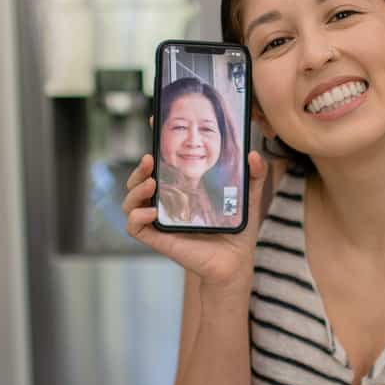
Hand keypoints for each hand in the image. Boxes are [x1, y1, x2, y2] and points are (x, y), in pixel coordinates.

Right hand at [123, 151, 267, 289]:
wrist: (236, 261)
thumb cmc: (236, 228)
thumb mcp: (248, 197)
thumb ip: (254, 175)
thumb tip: (254, 155)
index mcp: (181, 188)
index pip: (160, 165)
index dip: (154, 145)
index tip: (155, 123)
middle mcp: (165, 203)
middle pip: (138, 181)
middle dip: (138, 168)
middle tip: (149, 159)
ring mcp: (159, 221)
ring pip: (130, 202)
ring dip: (134, 189)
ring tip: (151, 183)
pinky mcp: (158, 239)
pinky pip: (134, 226)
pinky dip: (136, 217)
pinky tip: (151, 212)